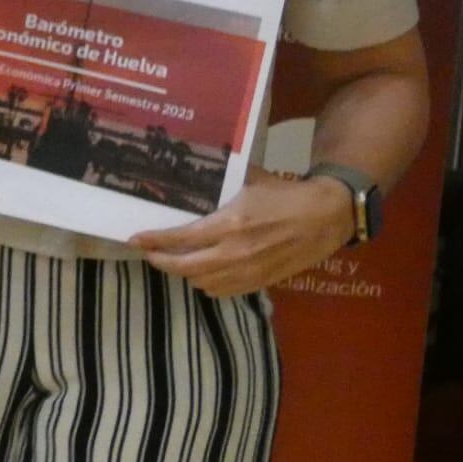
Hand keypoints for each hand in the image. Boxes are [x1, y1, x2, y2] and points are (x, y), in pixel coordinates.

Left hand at [131, 169, 356, 297]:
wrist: (327, 216)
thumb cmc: (286, 195)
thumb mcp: (249, 181)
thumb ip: (220, 184)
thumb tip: (196, 170)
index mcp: (230, 224)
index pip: (181, 239)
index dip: (154, 241)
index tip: (135, 240)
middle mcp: (235, 252)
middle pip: (185, 267)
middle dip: (161, 261)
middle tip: (150, 253)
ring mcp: (248, 271)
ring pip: (202, 283)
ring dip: (184, 274)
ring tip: (174, 262)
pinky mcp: (262, 282)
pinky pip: (224, 291)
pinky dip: (207, 285)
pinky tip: (202, 274)